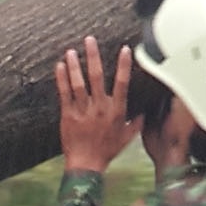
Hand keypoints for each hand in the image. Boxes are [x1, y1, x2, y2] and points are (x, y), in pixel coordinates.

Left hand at [58, 36, 139, 173]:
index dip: (123, 65)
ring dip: (75, 66)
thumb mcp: (127, 137)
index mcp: (116, 110)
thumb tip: (145, 113)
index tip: (125, 49)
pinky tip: (60, 67)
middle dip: (93, 56)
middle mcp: (99, 107)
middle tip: (90, 40)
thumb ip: (137, 123)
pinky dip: (62, 80)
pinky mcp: (67, 115)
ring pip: (78, 83)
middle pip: (96, 77)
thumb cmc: (107, 151)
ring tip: (71, 51)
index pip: (122, 83)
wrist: (86, 164)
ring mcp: (82, 111)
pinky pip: (64, 94)